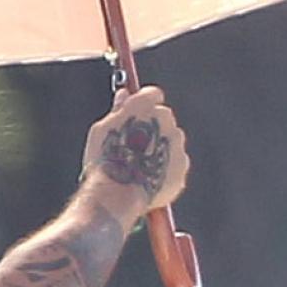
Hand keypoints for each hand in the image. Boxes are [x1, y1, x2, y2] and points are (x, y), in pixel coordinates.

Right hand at [81, 86, 188, 218]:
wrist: (119, 193)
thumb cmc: (106, 159)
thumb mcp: (103, 129)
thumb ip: (119, 110)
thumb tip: (124, 94)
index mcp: (146, 108)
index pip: (152, 94)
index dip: (145, 103)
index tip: (138, 112)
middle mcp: (167, 122)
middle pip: (164, 118)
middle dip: (153, 127)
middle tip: (134, 143)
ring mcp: (178, 145)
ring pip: (172, 141)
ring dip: (161, 147)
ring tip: (139, 164)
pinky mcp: (183, 166)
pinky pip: (176, 163)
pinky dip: (166, 167)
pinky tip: (149, 176)